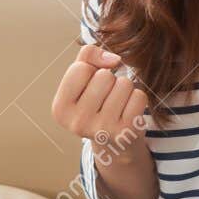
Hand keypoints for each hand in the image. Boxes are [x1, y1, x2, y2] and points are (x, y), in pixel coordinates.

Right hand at [51, 44, 149, 161]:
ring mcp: (102, 129)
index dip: (90, 70)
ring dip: (124, 88)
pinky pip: (139, 96)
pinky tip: (127, 111)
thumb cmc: (94, 102)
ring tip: (116, 104)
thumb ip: (88, 56)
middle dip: (109, 79)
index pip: (81, 68)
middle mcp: (77, 123)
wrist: (112, 142)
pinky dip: (136, 99)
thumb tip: (115, 59)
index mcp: (60, 109)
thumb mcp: (81, 78)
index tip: (88, 86)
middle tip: (104, 98)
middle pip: (104, 76)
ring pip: (124, 83)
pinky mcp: (126, 131)